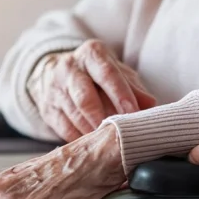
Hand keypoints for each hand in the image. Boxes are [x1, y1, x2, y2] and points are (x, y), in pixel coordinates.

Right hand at [32, 40, 155, 140]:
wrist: (54, 73)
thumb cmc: (95, 74)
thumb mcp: (116, 72)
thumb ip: (133, 87)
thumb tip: (151, 104)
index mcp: (91, 54)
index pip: (107, 73)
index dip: (121, 94)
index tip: (132, 112)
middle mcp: (69, 68)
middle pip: (85, 97)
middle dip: (103, 117)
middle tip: (118, 133)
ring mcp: (55, 89)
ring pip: (74, 115)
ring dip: (93, 131)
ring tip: (108, 142)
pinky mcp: (47, 109)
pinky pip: (64, 128)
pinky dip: (80, 138)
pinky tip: (93, 144)